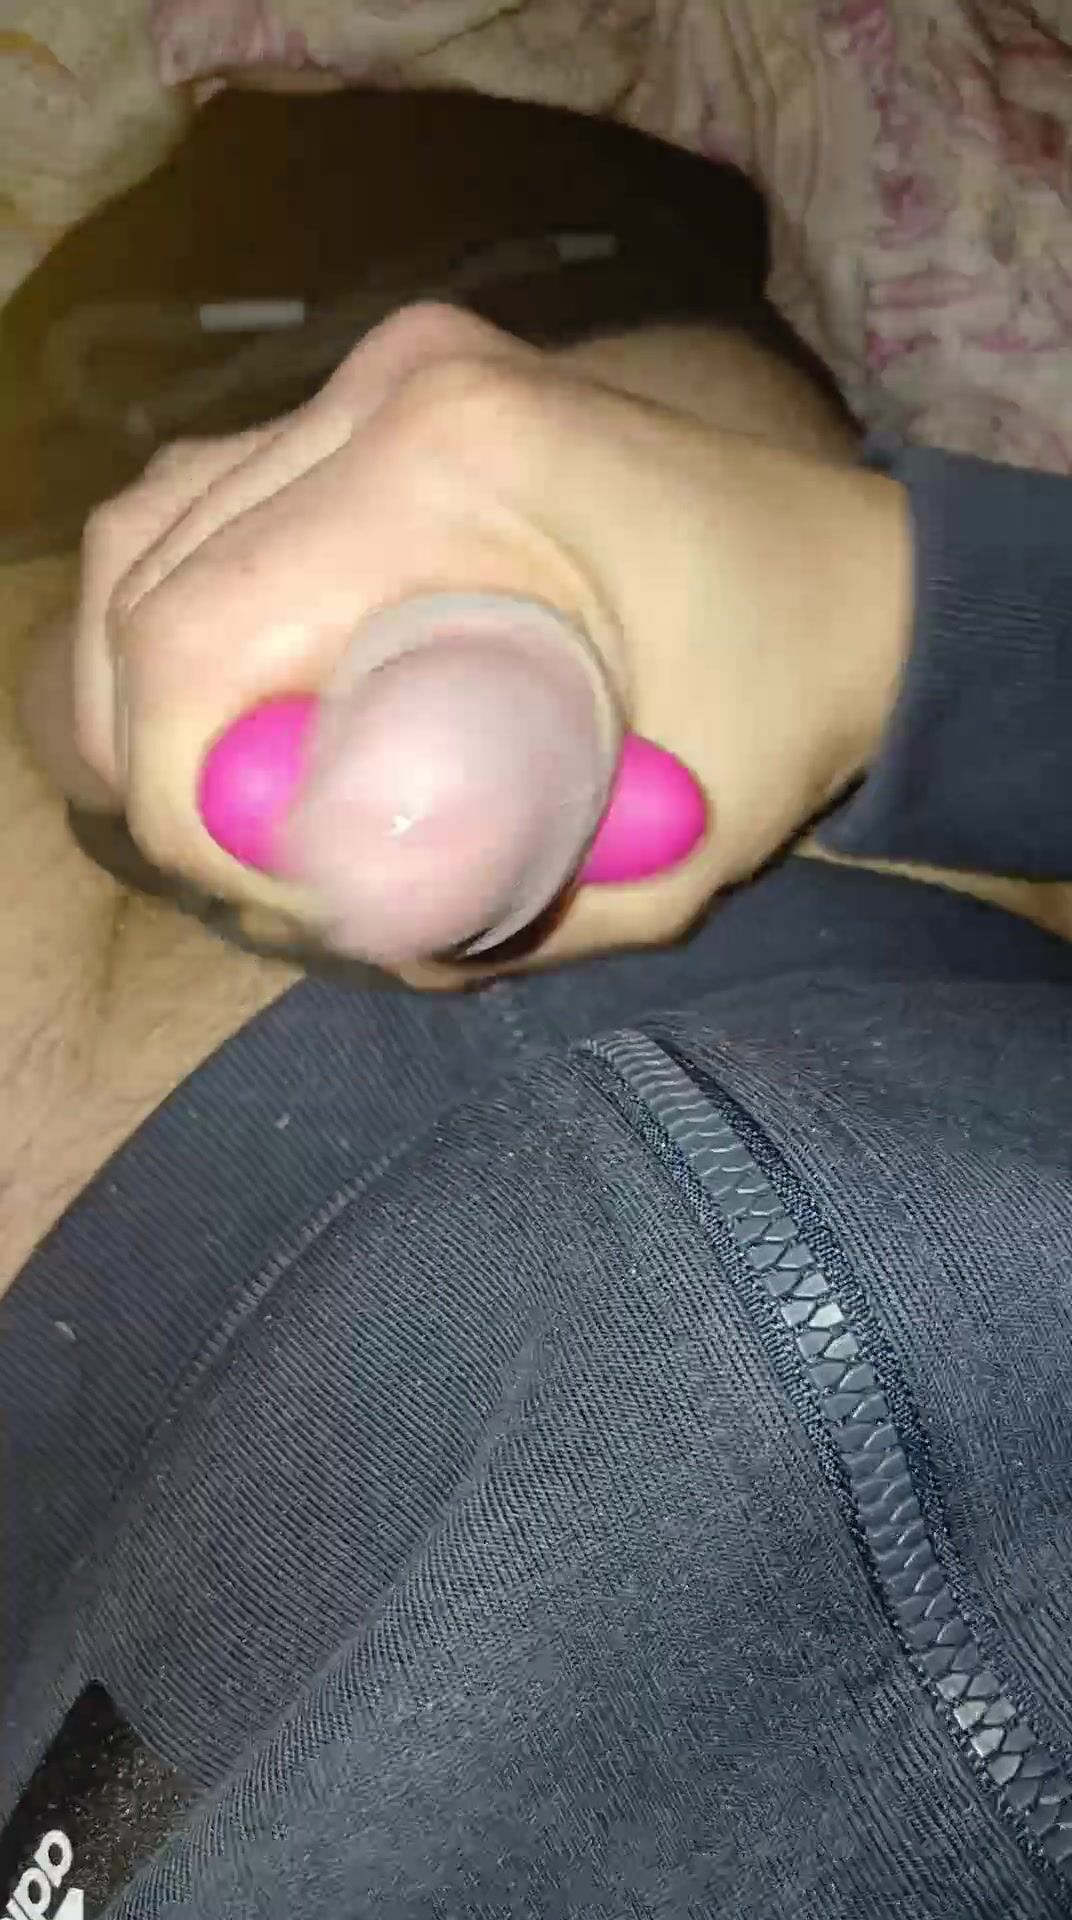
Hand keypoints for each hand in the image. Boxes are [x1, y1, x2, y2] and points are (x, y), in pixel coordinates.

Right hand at [65, 304, 909, 984]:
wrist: (858, 590)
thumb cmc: (777, 717)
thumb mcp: (647, 865)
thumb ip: (473, 915)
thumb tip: (327, 918)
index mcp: (449, 471)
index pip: (196, 636)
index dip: (173, 793)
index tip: (251, 890)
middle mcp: (391, 389)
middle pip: (146, 576)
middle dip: (152, 750)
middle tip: (235, 858)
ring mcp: (384, 372)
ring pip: (153, 527)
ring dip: (147, 676)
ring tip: (216, 786)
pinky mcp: (387, 394)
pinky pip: (213, 498)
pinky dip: (188, 609)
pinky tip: (237, 699)